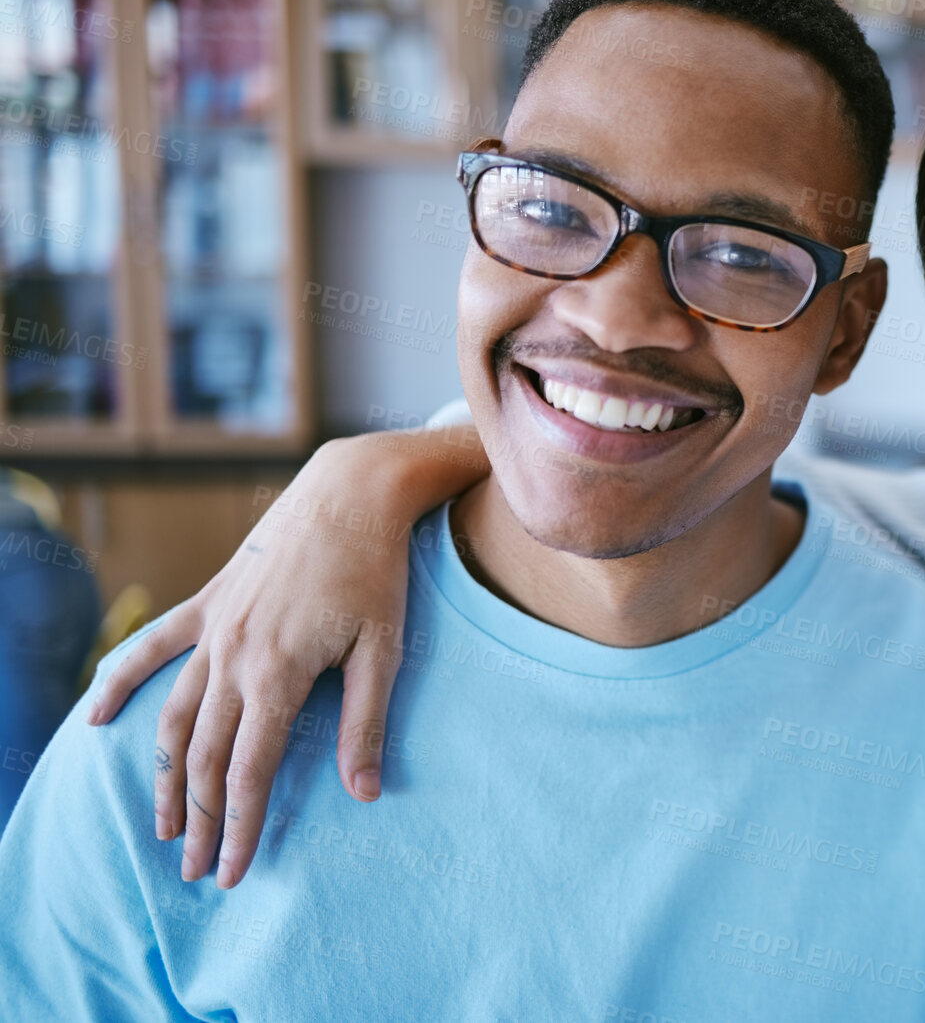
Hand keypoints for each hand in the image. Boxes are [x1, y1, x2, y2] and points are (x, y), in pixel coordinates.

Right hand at [87, 428, 483, 886]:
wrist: (352, 493)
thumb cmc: (378, 572)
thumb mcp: (385, 651)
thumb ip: (366, 725)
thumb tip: (364, 794)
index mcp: (278, 674)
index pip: (249, 772)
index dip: (241, 827)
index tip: (233, 873)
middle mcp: (233, 656)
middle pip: (205, 756)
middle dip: (202, 819)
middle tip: (198, 869)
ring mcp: (214, 627)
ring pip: (175, 716)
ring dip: (165, 776)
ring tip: (166, 826)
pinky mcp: (209, 601)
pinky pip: (154, 648)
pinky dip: (121, 683)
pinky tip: (98, 720)